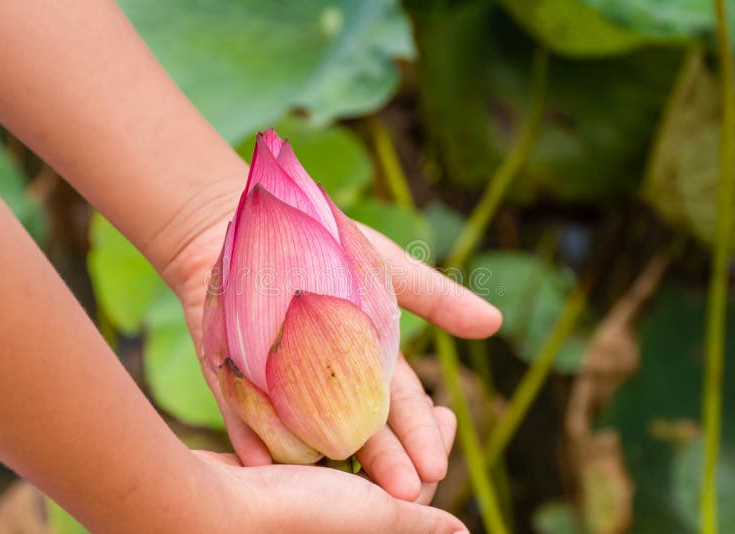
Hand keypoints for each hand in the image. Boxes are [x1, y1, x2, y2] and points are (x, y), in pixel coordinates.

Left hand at [159, 188, 501, 501]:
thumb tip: (495, 323)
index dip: (419, 435)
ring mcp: (285, 387)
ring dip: (325, 464)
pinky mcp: (239, 383)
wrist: (257, 227)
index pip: (400, 406)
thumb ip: (437, 299)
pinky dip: (255, 440)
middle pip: (360, 431)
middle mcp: (330, 384)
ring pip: (310, 435)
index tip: (436, 465)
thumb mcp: (389, 269)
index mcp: (370, 362)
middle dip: (385, 464)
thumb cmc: (328, 246)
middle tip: (405, 494)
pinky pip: (247, 418)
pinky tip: (264, 463)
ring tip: (341, 494)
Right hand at [189, 403, 465, 532]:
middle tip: (420, 394)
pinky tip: (327, 385)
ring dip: (360, 417)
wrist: (203, 513)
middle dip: (401, 431)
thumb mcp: (375, 517)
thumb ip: (416, 523)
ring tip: (380, 381)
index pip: (410, 490)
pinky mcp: (261, 477)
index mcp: (358, 526)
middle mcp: (328, 513)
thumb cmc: (295, 515)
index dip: (431, 449)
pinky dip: (315, 418)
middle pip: (376, 467)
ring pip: (338, 448)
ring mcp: (292, 494)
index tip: (448, 411)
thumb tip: (463, 533)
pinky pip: (297, 442)